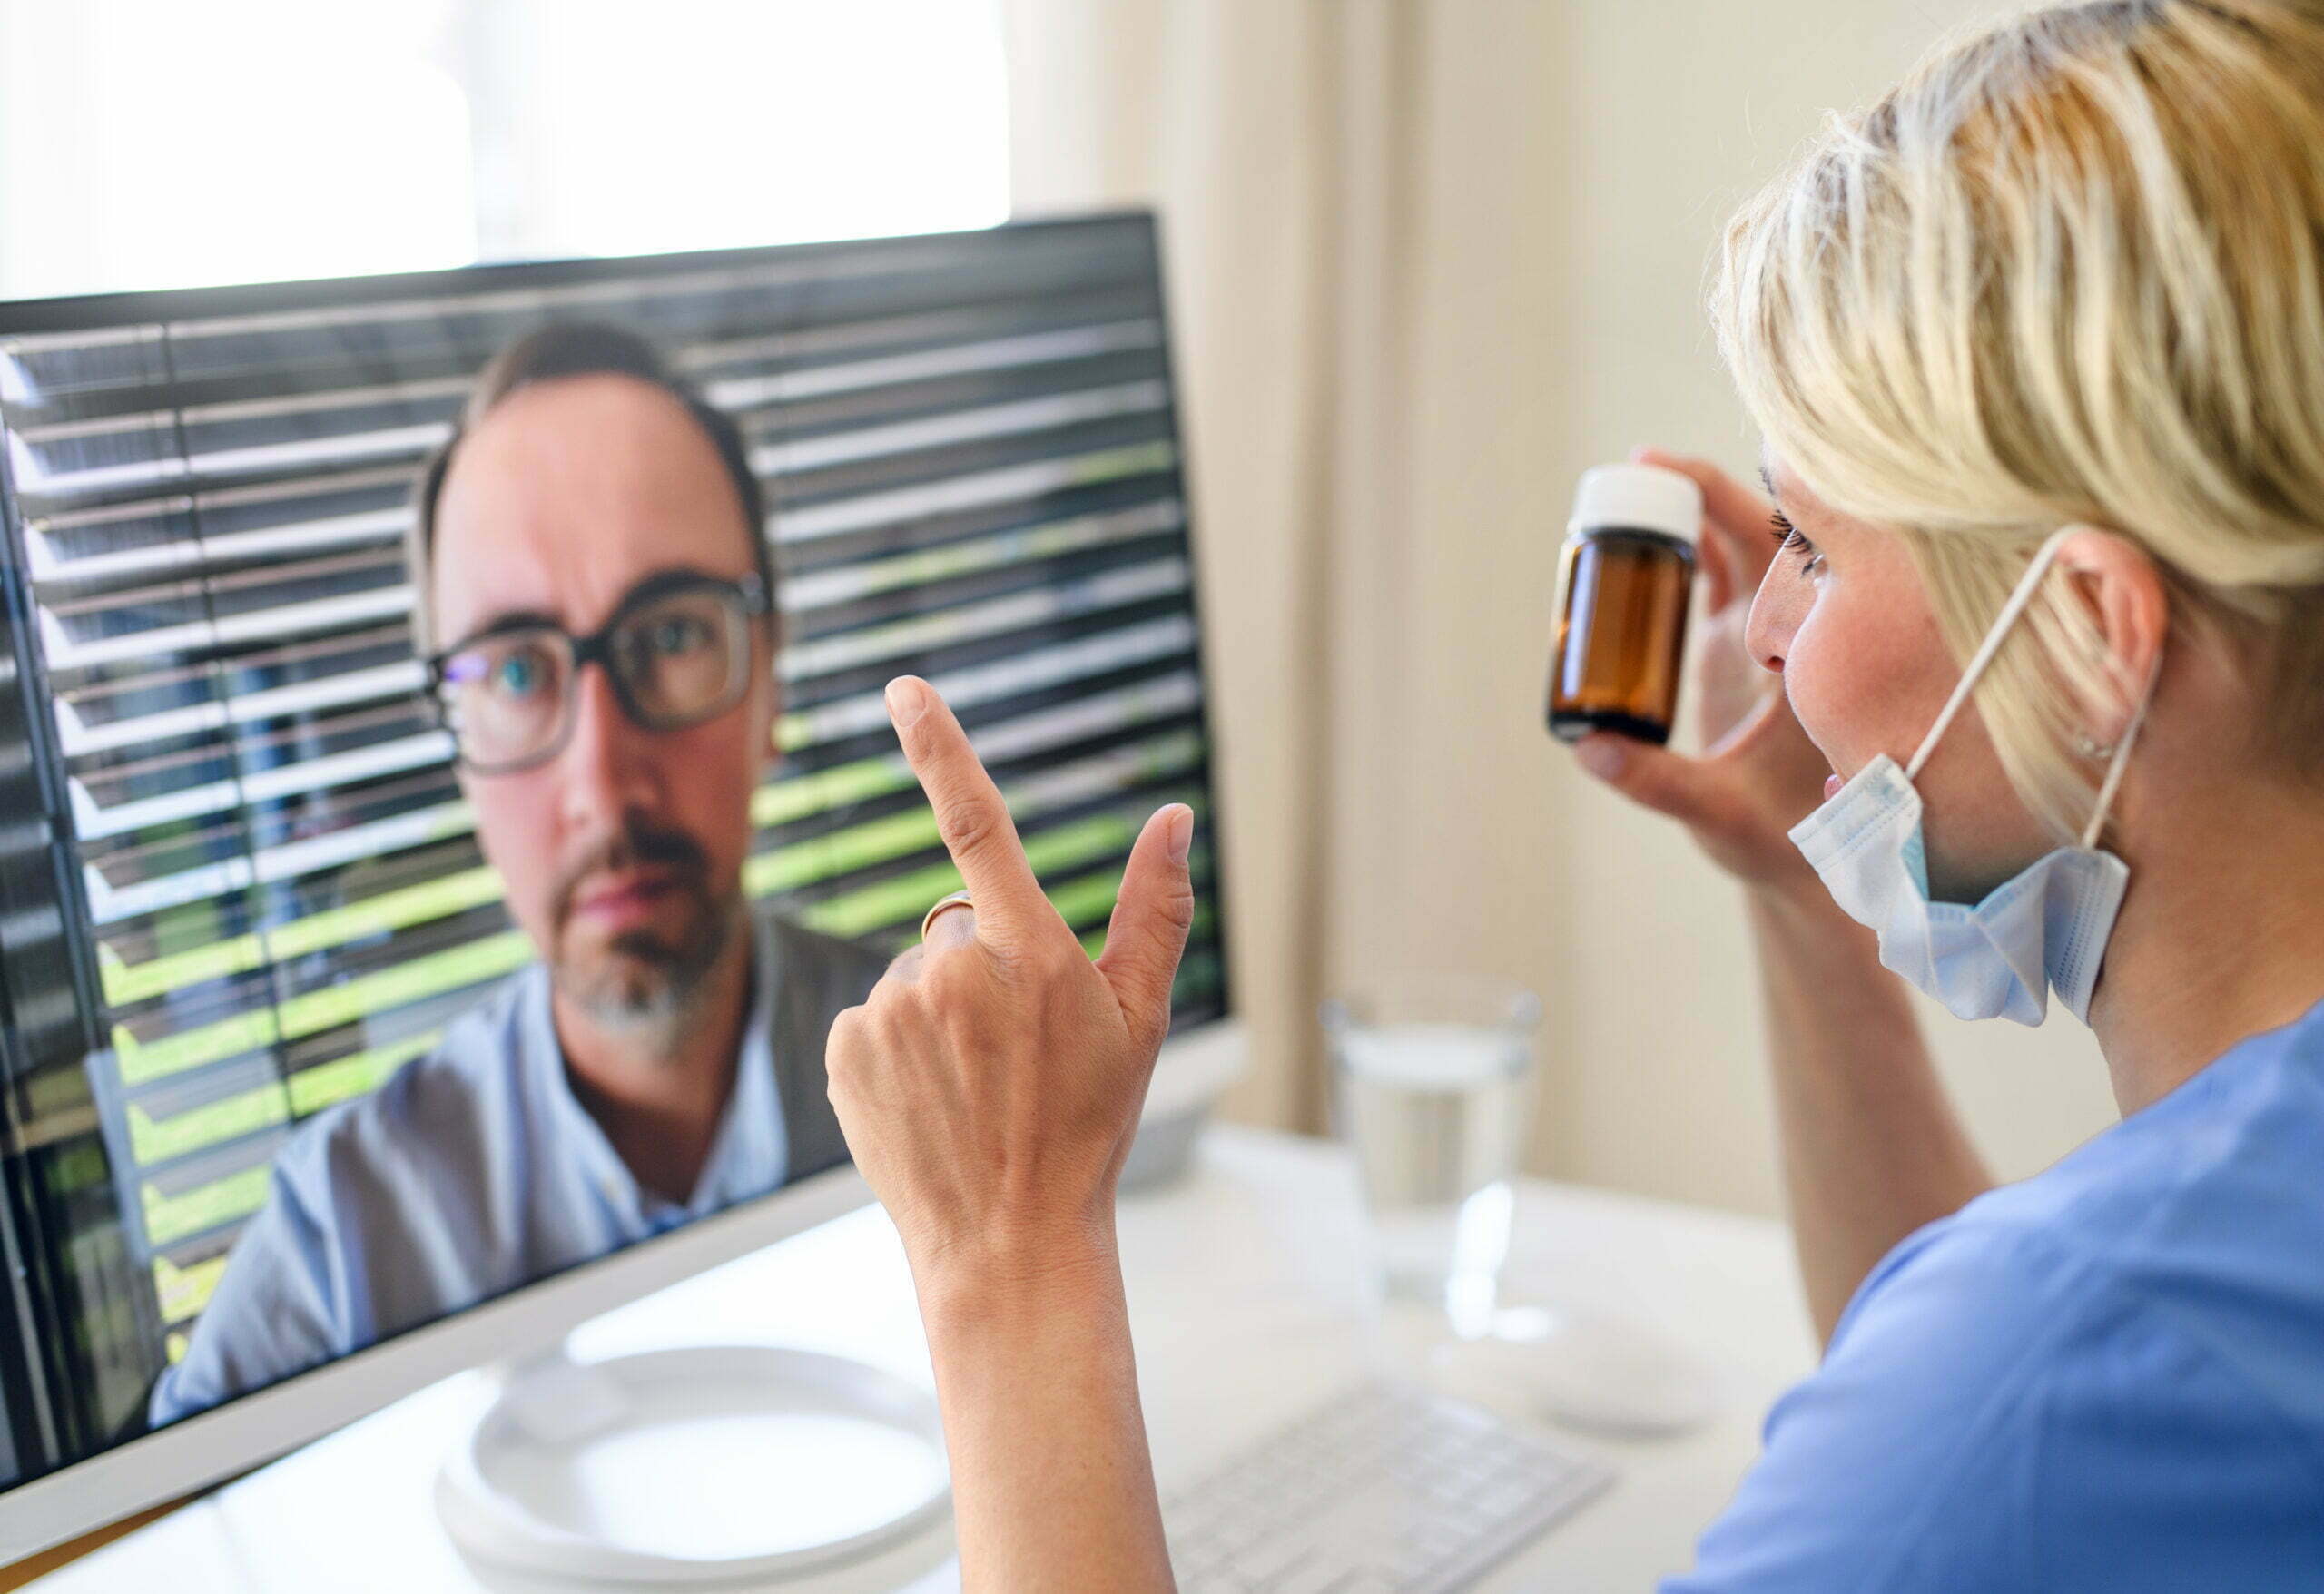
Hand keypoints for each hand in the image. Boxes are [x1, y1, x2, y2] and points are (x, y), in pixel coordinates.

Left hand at [825, 676, 1196, 1290]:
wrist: (1008, 1239)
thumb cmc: (1087, 1126)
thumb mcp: (1140, 1019)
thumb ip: (1155, 908)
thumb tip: (1173, 815)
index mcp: (1029, 951)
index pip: (978, 821)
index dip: (940, 746)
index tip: (903, 688)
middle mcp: (950, 969)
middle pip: (958, 924)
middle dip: (983, 966)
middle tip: (1014, 1049)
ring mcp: (888, 1010)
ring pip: (914, 975)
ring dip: (938, 1013)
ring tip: (972, 1087)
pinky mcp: (843, 1049)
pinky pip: (870, 1016)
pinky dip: (895, 1047)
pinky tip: (930, 1100)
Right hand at [1570, 447, 1833, 894]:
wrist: (1807, 859)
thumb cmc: (1781, 839)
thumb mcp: (1720, 814)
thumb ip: (1657, 782)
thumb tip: (1589, 746)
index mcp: (1805, 651)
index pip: (1780, 549)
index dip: (1733, 498)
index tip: (1677, 472)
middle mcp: (1794, 626)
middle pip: (1758, 525)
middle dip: (1697, 488)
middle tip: (1632, 470)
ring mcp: (1767, 627)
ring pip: (1737, 539)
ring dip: (1686, 508)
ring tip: (1620, 492)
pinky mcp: (1740, 640)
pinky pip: (1718, 566)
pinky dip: (1682, 539)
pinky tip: (1635, 529)